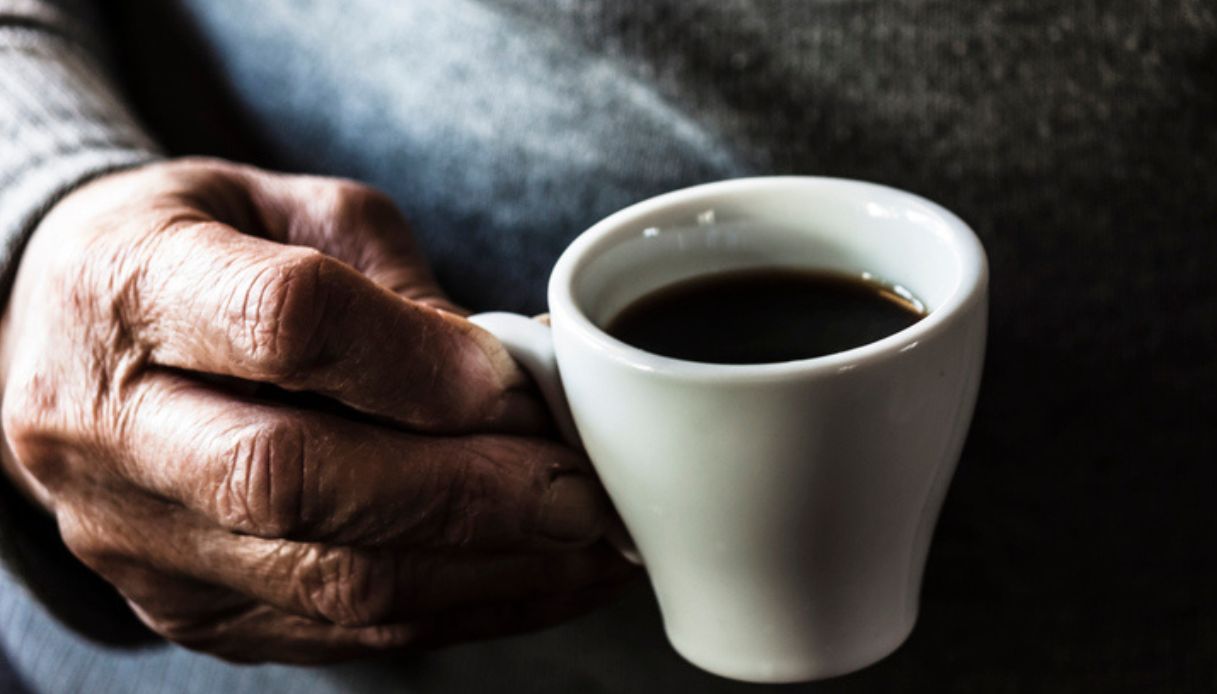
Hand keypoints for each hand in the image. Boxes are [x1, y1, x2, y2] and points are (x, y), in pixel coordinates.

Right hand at [0, 158, 633, 662]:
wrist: (68, 332)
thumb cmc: (200, 249)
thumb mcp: (291, 212)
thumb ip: (395, 289)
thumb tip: (514, 383)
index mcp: (132, 285)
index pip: (283, 324)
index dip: (419, 362)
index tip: (518, 385)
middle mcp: (107, 426)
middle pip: (299, 478)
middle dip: (469, 493)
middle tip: (581, 492)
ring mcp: (137, 537)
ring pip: (328, 579)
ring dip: (484, 570)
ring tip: (588, 546)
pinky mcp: (182, 609)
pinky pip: (336, 635)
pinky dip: (455, 611)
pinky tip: (535, 582)